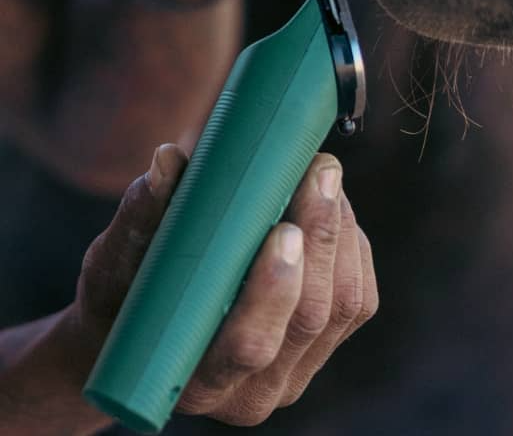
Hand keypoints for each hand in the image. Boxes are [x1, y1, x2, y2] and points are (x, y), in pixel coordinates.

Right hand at [73, 146, 377, 426]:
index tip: (285, 230)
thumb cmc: (126, 295)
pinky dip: (352, 245)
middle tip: (319, 173)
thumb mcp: (116, 262)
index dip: (274, 291)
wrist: (149, 327)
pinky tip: (333, 207)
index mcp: (196, 381)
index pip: (248, 346)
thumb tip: (166, 160)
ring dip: (340, 232)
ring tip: (323, 175)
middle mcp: (253, 391)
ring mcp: (294, 372)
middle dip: (321, 239)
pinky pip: (358, 298)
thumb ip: (140, 217)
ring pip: (343, 304)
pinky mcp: (323, 347)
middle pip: (309, 318)